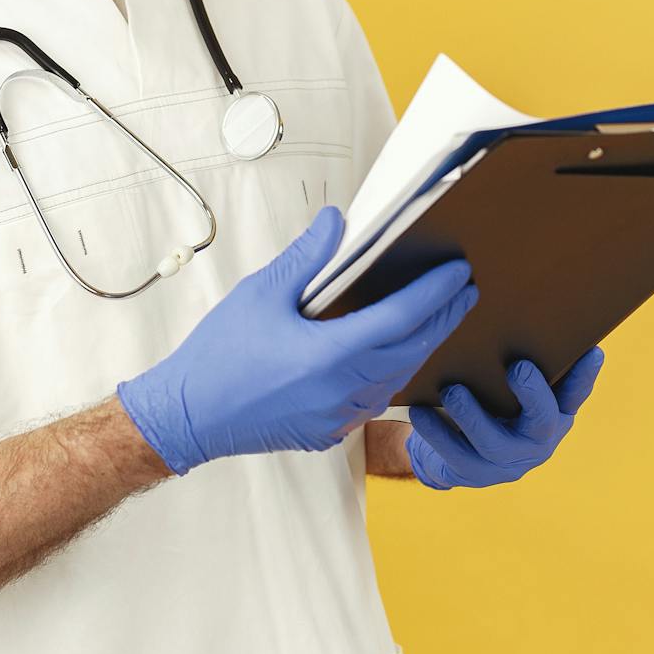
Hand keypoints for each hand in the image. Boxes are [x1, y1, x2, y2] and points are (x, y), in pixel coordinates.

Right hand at [116, 205, 479, 475]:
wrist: (188, 416)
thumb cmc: (218, 356)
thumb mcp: (261, 293)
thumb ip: (307, 258)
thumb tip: (336, 222)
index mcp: (330, 354)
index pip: (401, 318)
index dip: (435, 293)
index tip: (458, 273)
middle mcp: (343, 390)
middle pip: (412, 349)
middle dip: (444, 318)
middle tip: (464, 291)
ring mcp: (338, 416)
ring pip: (397, 378)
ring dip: (421, 346)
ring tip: (437, 317)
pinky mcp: (329, 431)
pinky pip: (374, 398)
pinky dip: (392, 371)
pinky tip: (392, 354)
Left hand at [405, 347, 606, 490]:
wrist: (457, 456)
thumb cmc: (489, 406)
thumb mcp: (509, 389)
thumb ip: (520, 364)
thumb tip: (516, 310)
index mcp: (553, 414)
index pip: (574, 394)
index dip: (585, 376)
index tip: (593, 350)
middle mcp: (537, 440)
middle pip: (543, 421)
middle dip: (532, 393)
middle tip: (518, 366)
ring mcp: (507, 461)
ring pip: (494, 443)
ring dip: (472, 415)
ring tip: (452, 390)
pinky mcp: (475, 474)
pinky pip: (456, 456)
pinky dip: (437, 433)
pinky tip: (420, 413)